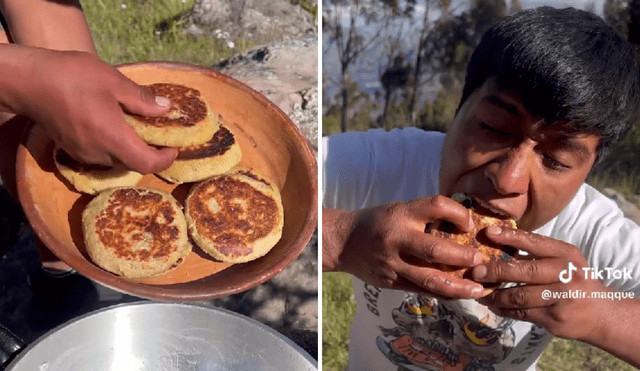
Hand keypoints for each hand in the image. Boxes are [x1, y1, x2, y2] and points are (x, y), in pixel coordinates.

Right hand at [10, 48, 176, 172]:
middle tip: (158, 133)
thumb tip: (166, 109)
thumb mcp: (114, 81)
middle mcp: (99, 153)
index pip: (147, 164)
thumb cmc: (72, 77)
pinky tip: (113, 124)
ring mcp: (83, 154)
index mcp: (113, 138)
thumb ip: (141, 99)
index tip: (173, 147)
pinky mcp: (72, 149)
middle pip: (133, 164)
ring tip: (135, 125)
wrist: (28, 81)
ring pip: (116, 160)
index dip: (165, 160)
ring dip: (130, 147)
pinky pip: (100, 154)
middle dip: (149, 152)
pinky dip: (113, 145)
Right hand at [325, 196, 486, 298]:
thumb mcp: (398, 210)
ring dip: (458, 286)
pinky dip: (443, 294)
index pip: (437, 206)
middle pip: (435, 249)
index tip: (469, 223)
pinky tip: (459, 296)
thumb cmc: (377, 223)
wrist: (343, 242)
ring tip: (478, 290)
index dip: (459, 213)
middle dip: (462, 256)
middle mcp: (397, 238)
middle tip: (480, 260)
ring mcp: (393, 263)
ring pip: (430, 278)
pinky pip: (421, 290)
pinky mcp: (391, 281)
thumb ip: (424, 217)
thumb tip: (463, 223)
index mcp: (401, 214)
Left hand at [473, 226, 607, 339]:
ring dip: (495, 295)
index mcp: (566, 254)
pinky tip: (494, 306)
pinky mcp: (554, 319)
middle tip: (476, 272)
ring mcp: (561, 298)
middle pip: (524, 271)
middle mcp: (566, 274)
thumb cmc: (575, 280)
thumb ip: (537, 254)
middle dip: (495, 271)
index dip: (510, 237)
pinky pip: (522, 313)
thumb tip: (497, 245)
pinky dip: (504, 309)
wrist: (602, 314)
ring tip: (481, 292)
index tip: (488, 232)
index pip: (535, 242)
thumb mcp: (565, 261)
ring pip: (519, 296)